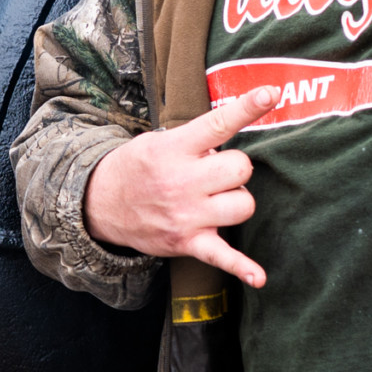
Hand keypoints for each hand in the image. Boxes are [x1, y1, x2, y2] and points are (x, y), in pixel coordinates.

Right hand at [81, 87, 279, 285]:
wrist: (99, 204)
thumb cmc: (137, 168)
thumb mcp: (157, 141)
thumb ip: (193, 141)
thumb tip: (229, 145)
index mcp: (174, 149)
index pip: (218, 124)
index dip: (248, 108)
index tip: (271, 93)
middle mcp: (182, 182)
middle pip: (241, 169)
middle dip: (236, 169)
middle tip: (217, 173)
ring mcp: (187, 215)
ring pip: (243, 206)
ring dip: (237, 201)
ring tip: (216, 200)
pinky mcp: (188, 243)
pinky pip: (222, 258)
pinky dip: (241, 268)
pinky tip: (259, 278)